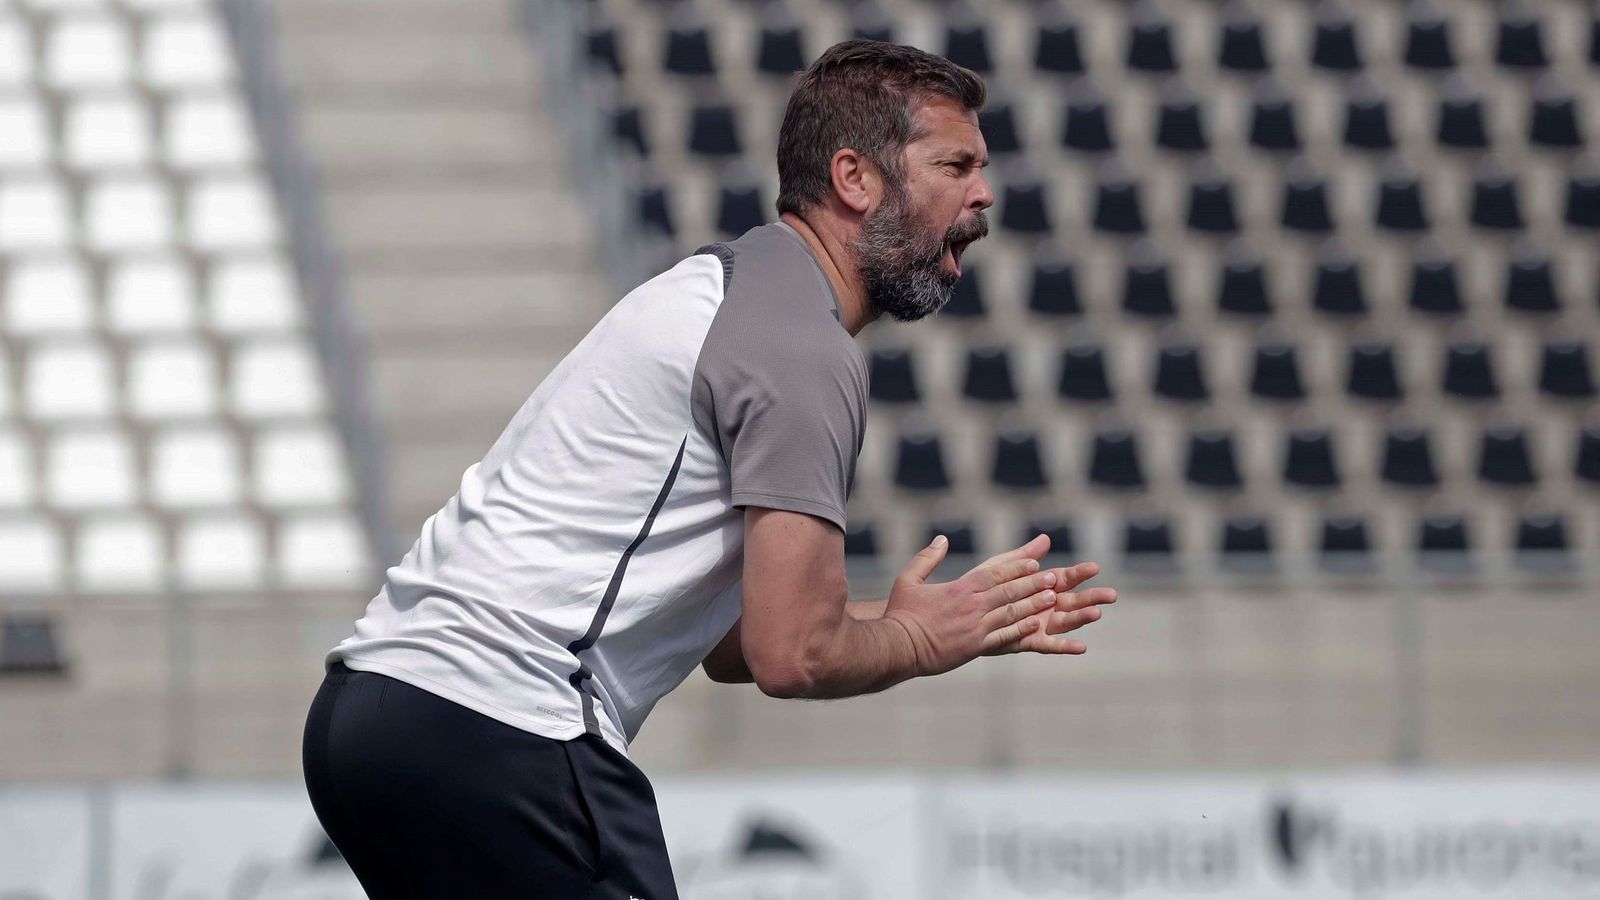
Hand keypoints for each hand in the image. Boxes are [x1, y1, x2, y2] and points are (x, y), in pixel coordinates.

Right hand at [882, 533, 1066, 676]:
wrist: (898, 647)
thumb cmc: (901, 613)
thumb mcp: (908, 579)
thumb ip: (927, 558)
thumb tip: (942, 539)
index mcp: (959, 589)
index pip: (994, 575)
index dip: (1016, 568)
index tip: (1034, 563)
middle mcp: (971, 607)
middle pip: (1008, 592)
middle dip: (1033, 584)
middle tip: (1054, 578)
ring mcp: (975, 628)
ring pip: (1011, 613)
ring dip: (1033, 604)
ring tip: (1052, 598)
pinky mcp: (975, 647)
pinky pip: (1004, 636)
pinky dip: (1021, 629)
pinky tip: (1036, 625)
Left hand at [977, 535, 1115, 656]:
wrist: (961, 616)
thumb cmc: (982, 588)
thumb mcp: (1001, 569)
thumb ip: (1022, 557)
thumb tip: (1045, 538)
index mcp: (1041, 586)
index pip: (1065, 578)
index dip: (1079, 573)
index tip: (1095, 567)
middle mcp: (1046, 605)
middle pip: (1073, 600)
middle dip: (1092, 597)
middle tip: (1111, 594)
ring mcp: (1041, 624)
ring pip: (1066, 621)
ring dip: (1081, 618)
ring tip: (1096, 613)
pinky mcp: (1030, 641)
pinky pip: (1050, 645)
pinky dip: (1065, 646)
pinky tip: (1082, 648)